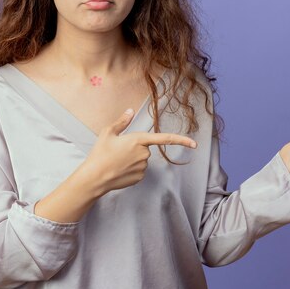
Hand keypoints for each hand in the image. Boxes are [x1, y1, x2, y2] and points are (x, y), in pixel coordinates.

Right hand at [81, 109, 196, 194]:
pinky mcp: (139, 178)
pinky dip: (130, 169)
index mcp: (138, 140)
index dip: (181, 140)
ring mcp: (143, 167)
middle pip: (145, 148)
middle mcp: (144, 154)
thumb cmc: (100, 153)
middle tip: (117, 151)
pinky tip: (119, 170)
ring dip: (132, 159)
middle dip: (134, 149)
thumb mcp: (108, 132)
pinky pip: (138, 170)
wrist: (95, 177)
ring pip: (141, 160)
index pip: (164, 139)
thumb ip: (122, 121)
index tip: (194, 144)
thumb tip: (131, 111)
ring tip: (115, 161)